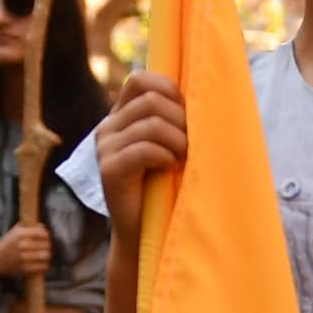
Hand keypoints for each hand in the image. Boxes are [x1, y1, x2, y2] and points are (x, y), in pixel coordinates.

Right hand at [0, 221, 56, 282]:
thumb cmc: (8, 243)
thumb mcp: (16, 231)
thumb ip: (29, 227)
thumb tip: (43, 227)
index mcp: (20, 234)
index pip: (42, 233)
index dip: (46, 235)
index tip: (45, 237)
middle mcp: (22, 245)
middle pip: (46, 244)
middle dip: (47, 245)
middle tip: (45, 246)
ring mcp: (24, 257)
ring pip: (46, 255)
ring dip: (47, 255)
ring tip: (45, 254)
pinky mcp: (25, 268)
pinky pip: (43, 266)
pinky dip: (45, 264)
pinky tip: (42, 262)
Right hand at [92, 71, 189, 242]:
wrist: (147, 233)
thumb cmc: (168, 187)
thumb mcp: (172, 145)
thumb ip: (176, 119)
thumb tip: (207, 94)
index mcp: (121, 116)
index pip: (140, 80)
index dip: (169, 89)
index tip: (187, 115)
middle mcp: (108, 127)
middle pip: (151, 100)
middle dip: (182, 121)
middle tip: (191, 147)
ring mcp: (104, 147)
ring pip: (151, 124)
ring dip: (178, 141)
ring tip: (184, 160)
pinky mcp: (108, 170)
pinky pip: (145, 149)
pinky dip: (166, 157)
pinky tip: (170, 169)